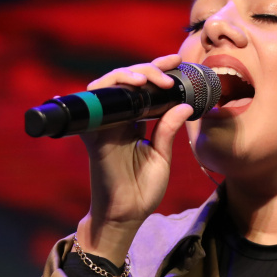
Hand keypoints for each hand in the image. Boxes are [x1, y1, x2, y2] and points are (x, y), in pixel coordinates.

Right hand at [76, 54, 194, 263]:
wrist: (126, 215)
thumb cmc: (143, 190)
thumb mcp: (162, 156)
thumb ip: (168, 130)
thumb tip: (184, 104)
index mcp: (135, 123)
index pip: (145, 89)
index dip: (157, 71)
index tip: (177, 61)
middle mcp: (118, 119)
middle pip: (127, 81)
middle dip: (148, 68)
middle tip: (168, 68)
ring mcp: (104, 125)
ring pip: (110, 86)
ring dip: (129, 75)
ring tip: (150, 79)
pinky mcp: (92, 134)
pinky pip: (93, 106)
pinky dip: (107, 91)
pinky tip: (127, 87)